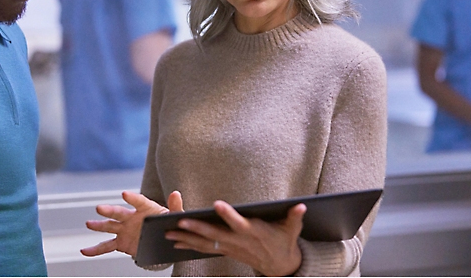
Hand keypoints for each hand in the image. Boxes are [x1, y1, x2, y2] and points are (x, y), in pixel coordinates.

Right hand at [81, 190, 183, 256]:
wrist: (163, 238)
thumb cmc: (168, 223)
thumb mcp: (176, 216)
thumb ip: (176, 207)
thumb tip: (176, 194)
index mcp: (145, 209)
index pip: (139, 201)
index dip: (132, 198)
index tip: (124, 194)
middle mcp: (131, 217)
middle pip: (119, 213)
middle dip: (109, 211)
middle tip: (100, 208)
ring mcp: (124, 229)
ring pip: (109, 227)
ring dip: (99, 226)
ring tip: (89, 224)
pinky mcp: (121, 242)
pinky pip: (106, 246)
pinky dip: (95, 250)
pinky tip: (85, 251)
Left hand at [165, 201, 306, 276]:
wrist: (280, 265)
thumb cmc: (284, 241)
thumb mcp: (292, 229)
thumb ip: (295, 217)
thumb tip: (302, 206)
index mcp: (253, 232)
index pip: (239, 222)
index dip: (228, 215)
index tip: (217, 204)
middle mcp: (238, 241)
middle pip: (215, 234)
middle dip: (196, 228)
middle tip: (179, 222)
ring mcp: (230, 248)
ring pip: (205, 243)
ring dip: (186, 239)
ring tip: (168, 234)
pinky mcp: (226, 251)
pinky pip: (205, 248)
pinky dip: (190, 245)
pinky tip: (175, 243)